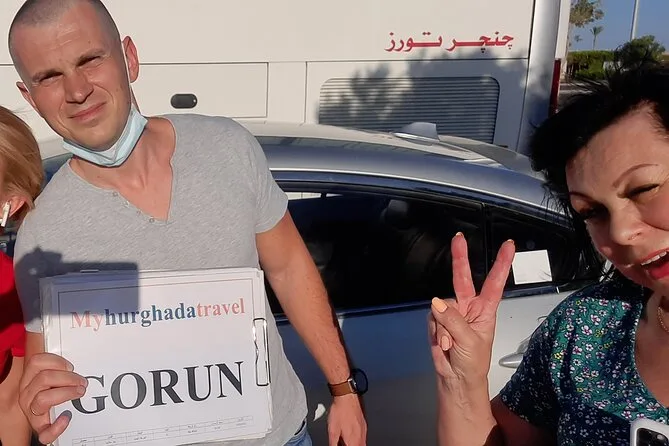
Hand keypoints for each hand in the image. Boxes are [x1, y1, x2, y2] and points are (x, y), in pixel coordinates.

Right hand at [18, 353, 87, 444]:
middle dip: (68, 378)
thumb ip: (59, 368)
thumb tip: (75, 360)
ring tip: (79, 392)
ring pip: (42, 398)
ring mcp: (31, 411)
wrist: (48, 420)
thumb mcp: (53, 378)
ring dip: (66, 393)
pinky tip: (66, 419)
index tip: (71, 367)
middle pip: (43, 378)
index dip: (56, 362)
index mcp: (29, 379)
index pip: (36, 362)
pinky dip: (56, 427)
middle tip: (82, 382)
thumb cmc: (53, 393)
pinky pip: (44, 432)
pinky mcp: (39, 429)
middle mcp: (27, 394)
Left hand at [327, 393, 366, 445]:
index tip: (341, 444)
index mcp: (353, 440)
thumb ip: (333, 443)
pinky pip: (363, 435)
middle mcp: (361, 436)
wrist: (347, 396)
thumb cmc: (340, 410)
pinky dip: (357, 438)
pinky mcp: (364, 423)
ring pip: (362, 443)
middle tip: (344, 442)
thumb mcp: (332, 431)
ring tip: (347, 440)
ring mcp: (364, 429)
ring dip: (355, 444)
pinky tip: (351, 434)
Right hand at [428, 233, 514, 383]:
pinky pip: (431, 317)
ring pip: (441, 305)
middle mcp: (469, 307)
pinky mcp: (437, 321)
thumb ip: (453, 320)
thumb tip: (436, 302)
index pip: (494, 282)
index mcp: (486, 310)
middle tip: (458, 238)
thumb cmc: (473, 363)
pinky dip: (435, 331)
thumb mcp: (469, 341)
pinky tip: (442, 342)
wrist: (456, 380)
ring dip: (443, 325)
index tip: (508, 246)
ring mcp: (452, 313)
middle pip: (463, 278)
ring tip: (451, 344)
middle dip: (460, 257)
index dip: (501, 263)